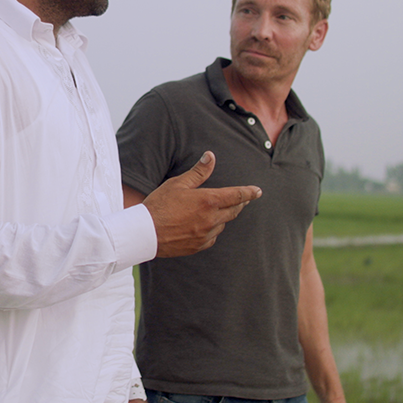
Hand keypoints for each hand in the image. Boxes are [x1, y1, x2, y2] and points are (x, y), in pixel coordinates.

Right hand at [143, 151, 260, 257]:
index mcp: (208, 201)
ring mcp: (206, 234)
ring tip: (215, 210)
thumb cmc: (159, 205)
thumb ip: (198, 172)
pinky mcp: (199, 245)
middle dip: (239, 203)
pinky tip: (204, 225)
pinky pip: (213, 237)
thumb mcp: (178, 184)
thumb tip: (210, 156)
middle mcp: (211, 219)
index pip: (236, 195)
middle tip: (240, 199)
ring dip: (224, 216)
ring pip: (223, 224)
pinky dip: (212, 229)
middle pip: (234, 210)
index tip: (258, 191)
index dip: (249, 192)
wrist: (145, 233)